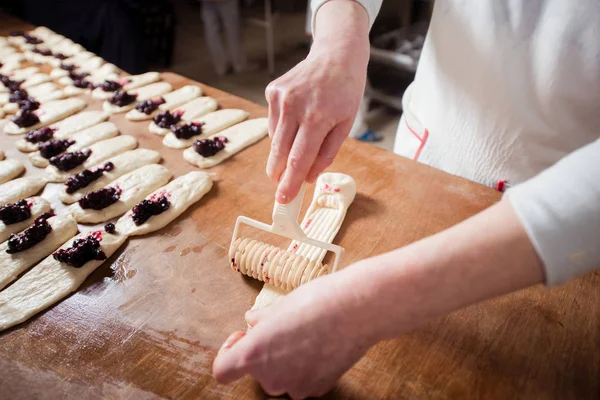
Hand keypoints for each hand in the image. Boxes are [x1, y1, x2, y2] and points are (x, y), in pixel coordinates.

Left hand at [212, 272, 377, 398]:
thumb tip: (252, 322)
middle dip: (264, 351)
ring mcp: (296, 387)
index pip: (222, 369)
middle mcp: (271, 378)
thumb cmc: (317, 301)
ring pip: (281, 376)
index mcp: (253, 354)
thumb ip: (260, 320)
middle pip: (256, 370)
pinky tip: (320, 343)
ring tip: (304, 333)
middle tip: (282, 326)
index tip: (243, 336)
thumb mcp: (279, 305)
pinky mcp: (318, 388)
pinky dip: (306, 366)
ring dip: (285, 359)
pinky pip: (302, 380)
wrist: (358, 309)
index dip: (229, 351)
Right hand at [265, 0, 370, 203]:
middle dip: (278, 174)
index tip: (283, 200)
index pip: (298, 160)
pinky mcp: (272, 91)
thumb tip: (308, 178)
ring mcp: (280, 98)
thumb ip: (326, 153)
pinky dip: (282, 131)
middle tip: (282, 188)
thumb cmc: (346, 91)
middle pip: (279, 153)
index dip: (289, 183)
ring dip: (282, 151)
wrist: (336, 55)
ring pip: (274, 139)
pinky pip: (273, 123)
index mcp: (316, 119)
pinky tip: (296, 121)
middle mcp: (294, 108)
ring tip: (299, 141)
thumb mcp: (345, 124)